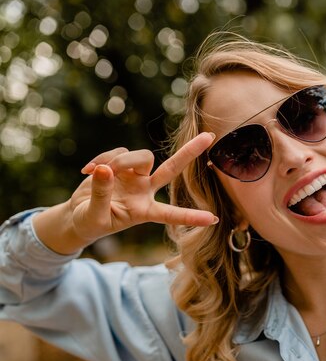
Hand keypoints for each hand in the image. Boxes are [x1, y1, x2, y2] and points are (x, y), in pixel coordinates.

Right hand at [34, 132, 217, 253]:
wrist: (77, 216)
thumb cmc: (89, 223)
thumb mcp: (93, 216)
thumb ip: (100, 194)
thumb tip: (105, 168)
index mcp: (144, 211)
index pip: (171, 214)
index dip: (190, 217)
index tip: (213, 219)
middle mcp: (145, 191)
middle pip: (171, 168)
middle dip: (189, 152)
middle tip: (209, 137)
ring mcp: (135, 177)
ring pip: (141, 157)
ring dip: (120, 161)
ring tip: (96, 171)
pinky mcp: (120, 165)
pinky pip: (118, 152)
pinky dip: (102, 158)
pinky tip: (87, 170)